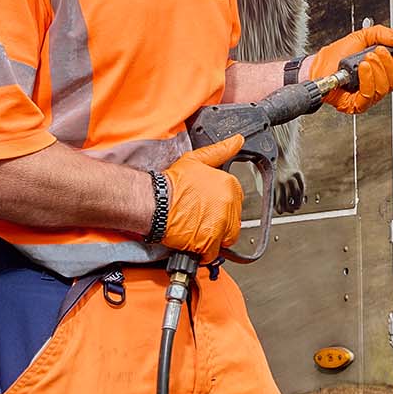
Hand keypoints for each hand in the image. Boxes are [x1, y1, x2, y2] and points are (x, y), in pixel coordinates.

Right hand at [162, 134, 244, 261]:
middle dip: (221, 224)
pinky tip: (194, 244)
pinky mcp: (209, 241)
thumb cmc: (172, 183)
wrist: (155, 201)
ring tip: (199, 233)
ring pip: (226, 238)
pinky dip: (204, 252)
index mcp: (229, 185)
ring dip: (215, 239)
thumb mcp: (197, 160)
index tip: (212, 209)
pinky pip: (213, 253)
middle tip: (203, 222)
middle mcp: (228, 205)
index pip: (237, 202)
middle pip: (234, 222)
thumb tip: (237, 141)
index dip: (223, 207)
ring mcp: (220, 224)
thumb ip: (220, 151)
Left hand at [304, 26, 392, 113]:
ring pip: (383, 88)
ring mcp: (367, 95)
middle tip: (378, 52)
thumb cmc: (335, 56)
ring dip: (376, 70)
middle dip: (387, 64)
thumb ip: (381, 34)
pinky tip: (362, 68)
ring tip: (365, 59)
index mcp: (379, 71)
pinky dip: (367, 80)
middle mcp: (375, 84)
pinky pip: (368, 95)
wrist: (316, 67)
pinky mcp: (356, 104)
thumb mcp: (360, 37)